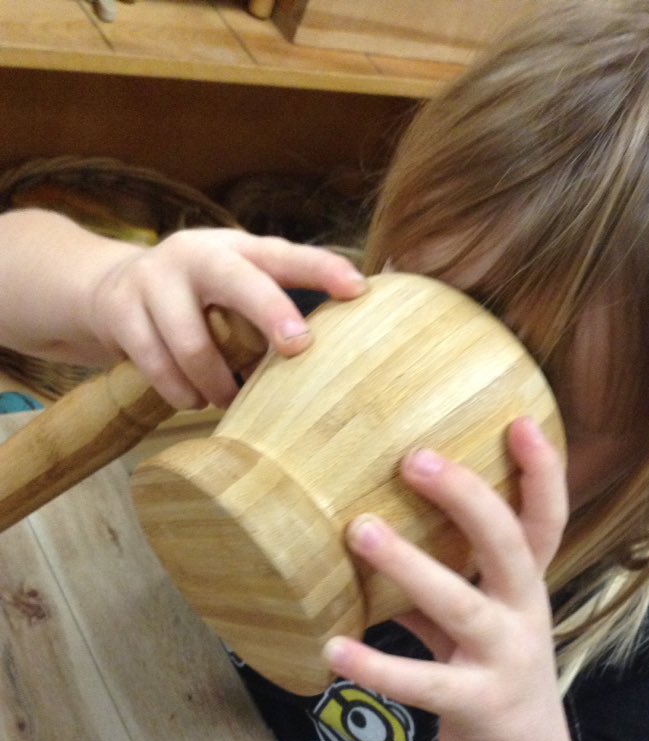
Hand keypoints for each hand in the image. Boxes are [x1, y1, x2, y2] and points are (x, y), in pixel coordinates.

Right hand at [86, 229, 365, 408]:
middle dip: (271, 312)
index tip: (358, 290)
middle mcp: (196, 256)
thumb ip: (275, 306)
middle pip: (238, 281)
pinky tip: (193, 400)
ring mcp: (154, 281)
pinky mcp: (121, 312)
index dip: (321, 270)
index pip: (285, 255)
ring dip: (218, 383)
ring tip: (229, 400)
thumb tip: (340, 351)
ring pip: (194, 342)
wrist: (106, 291)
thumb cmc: (197, 299)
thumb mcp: (234, 288)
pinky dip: (181, 392)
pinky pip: (157, 365)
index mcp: (236, 249)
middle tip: (298, 348)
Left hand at [322, 417, 569, 740]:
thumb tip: (375, 530)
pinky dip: (378, 665)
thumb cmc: (493, 678)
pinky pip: (424, 681)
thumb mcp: (478, 623)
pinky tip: (332, 648)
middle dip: (467, 498)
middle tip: (414, 458)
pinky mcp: (479, 707)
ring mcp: (508, 661)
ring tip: (359, 530)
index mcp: (527, 588)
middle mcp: (526, 615)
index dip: (542, 471)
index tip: (519, 420)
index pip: (546, 520)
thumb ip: (441, 580)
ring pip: (462, 604)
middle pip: (510, 545)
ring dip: (410, 566)